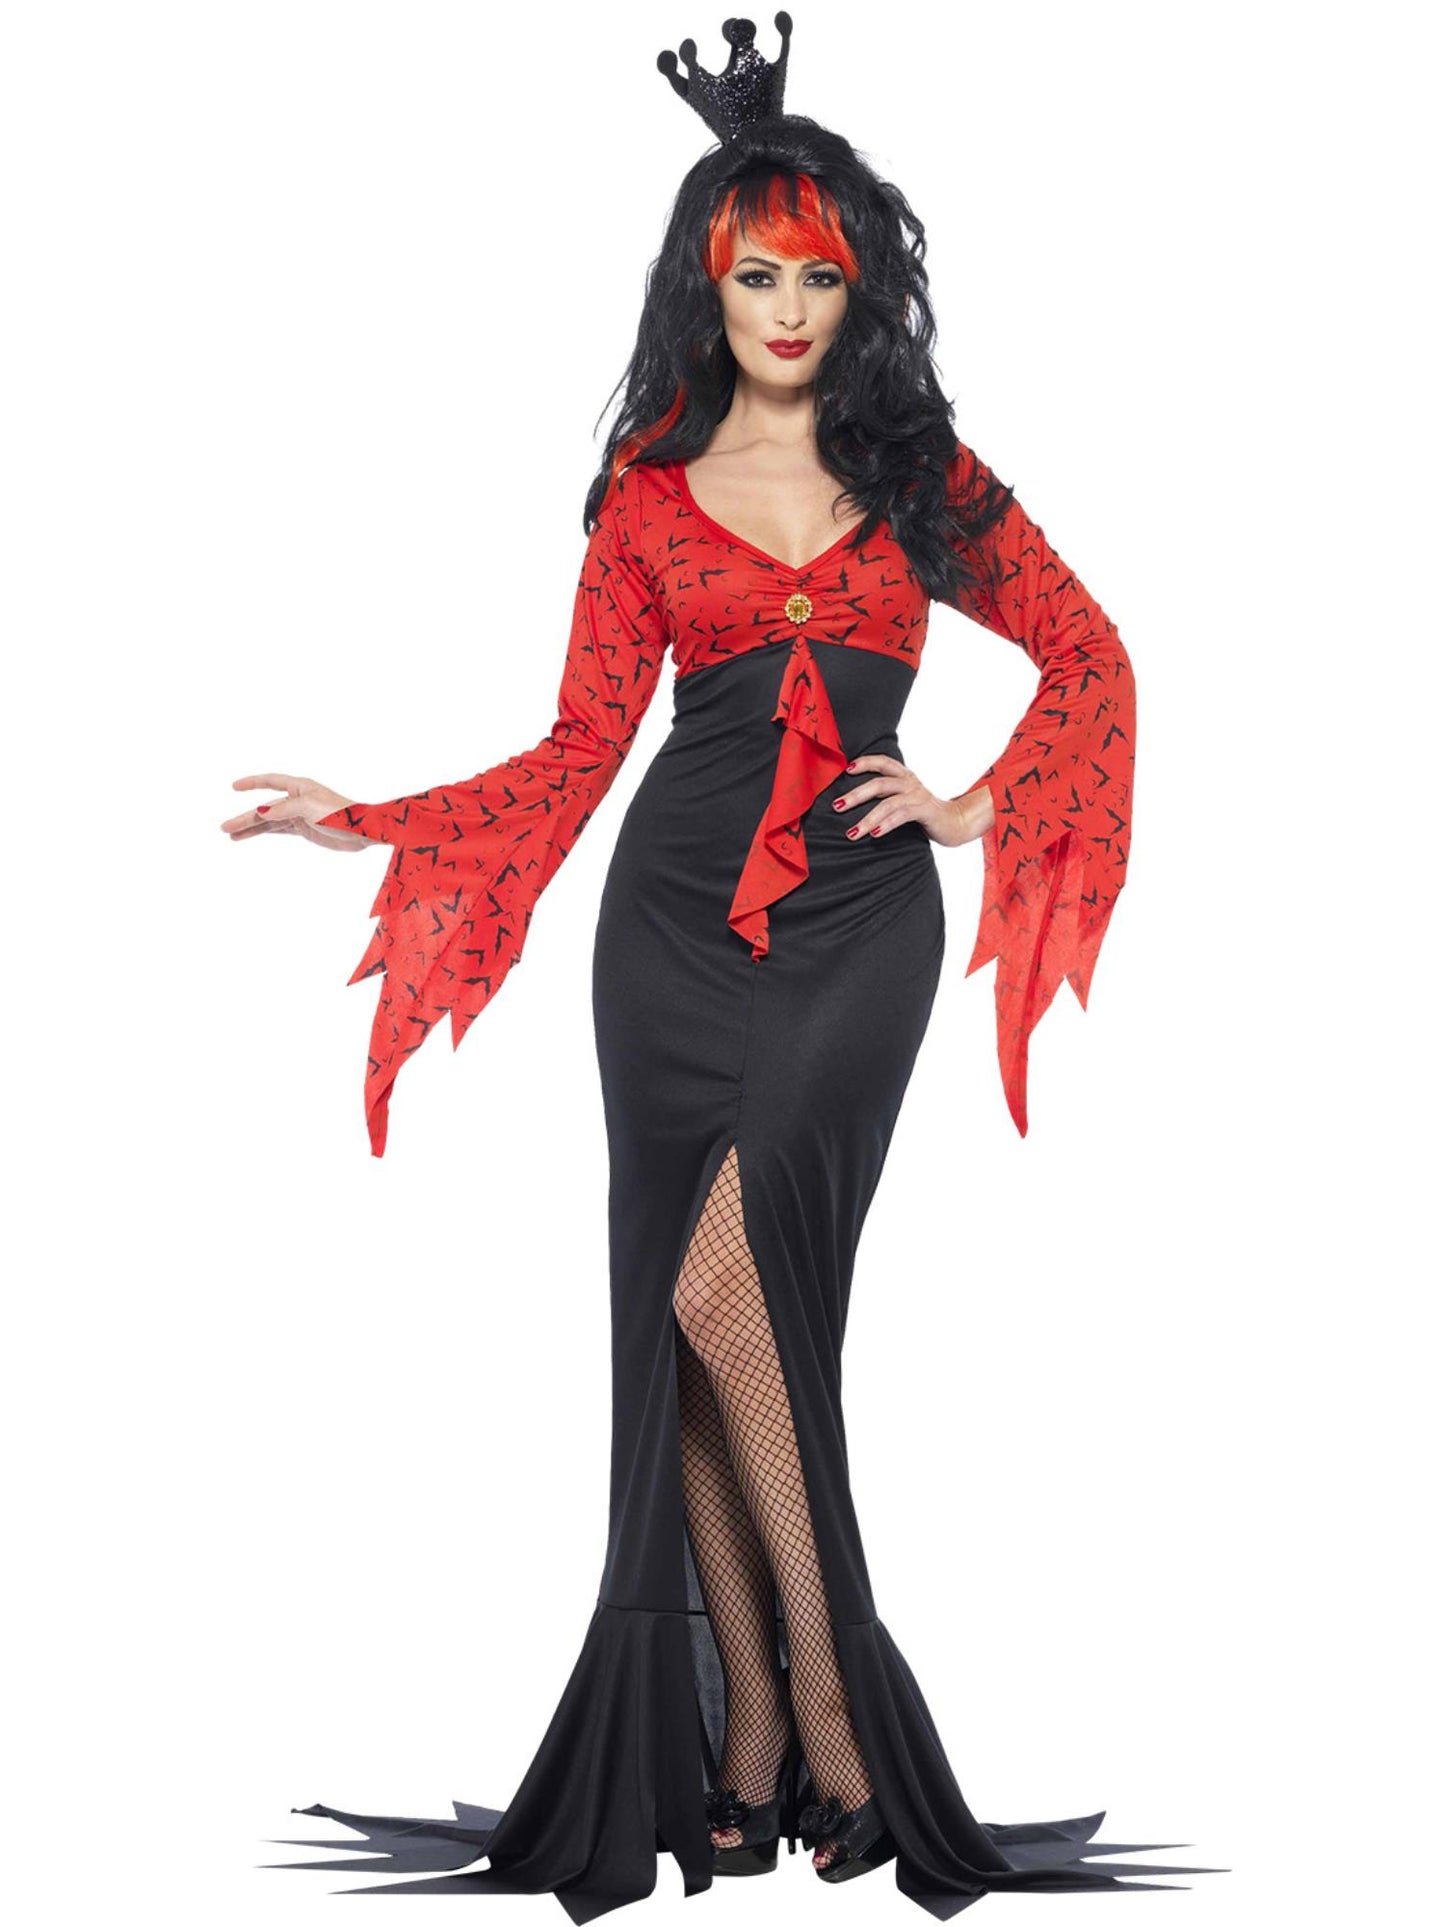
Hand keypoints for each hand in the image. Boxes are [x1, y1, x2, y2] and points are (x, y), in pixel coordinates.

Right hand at [220, 772, 371, 849]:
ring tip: (231, 836)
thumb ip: (283, 810)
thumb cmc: (340, 813)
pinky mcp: (304, 829)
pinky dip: (264, 833)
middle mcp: (297, 799)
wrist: (361, 831)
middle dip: (245, 817)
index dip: (252, 783)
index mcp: (299, 787)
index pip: (270, 781)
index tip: (234, 787)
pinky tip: (250, 836)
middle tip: (225, 828)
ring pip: (269, 821)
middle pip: (264, 808)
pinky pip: (279, 830)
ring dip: (251, 828)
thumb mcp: (309, 807)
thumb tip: (260, 812)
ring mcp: (299, 815)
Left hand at [832, 755, 994, 848]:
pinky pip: (901, 815)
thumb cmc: (924, 813)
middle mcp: (910, 782)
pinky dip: (886, 824)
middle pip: (879, 783)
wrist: (956, 823)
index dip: (865, 762)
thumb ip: (886, 796)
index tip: (846, 770)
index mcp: (904, 776)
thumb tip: (853, 801)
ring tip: (852, 832)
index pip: (882, 762)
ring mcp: (918, 796)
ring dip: (867, 818)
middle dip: (855, 795)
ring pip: (887, 803)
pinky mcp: (925, 811)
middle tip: (837, 806)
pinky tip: (874, 834)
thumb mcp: (904, 800)